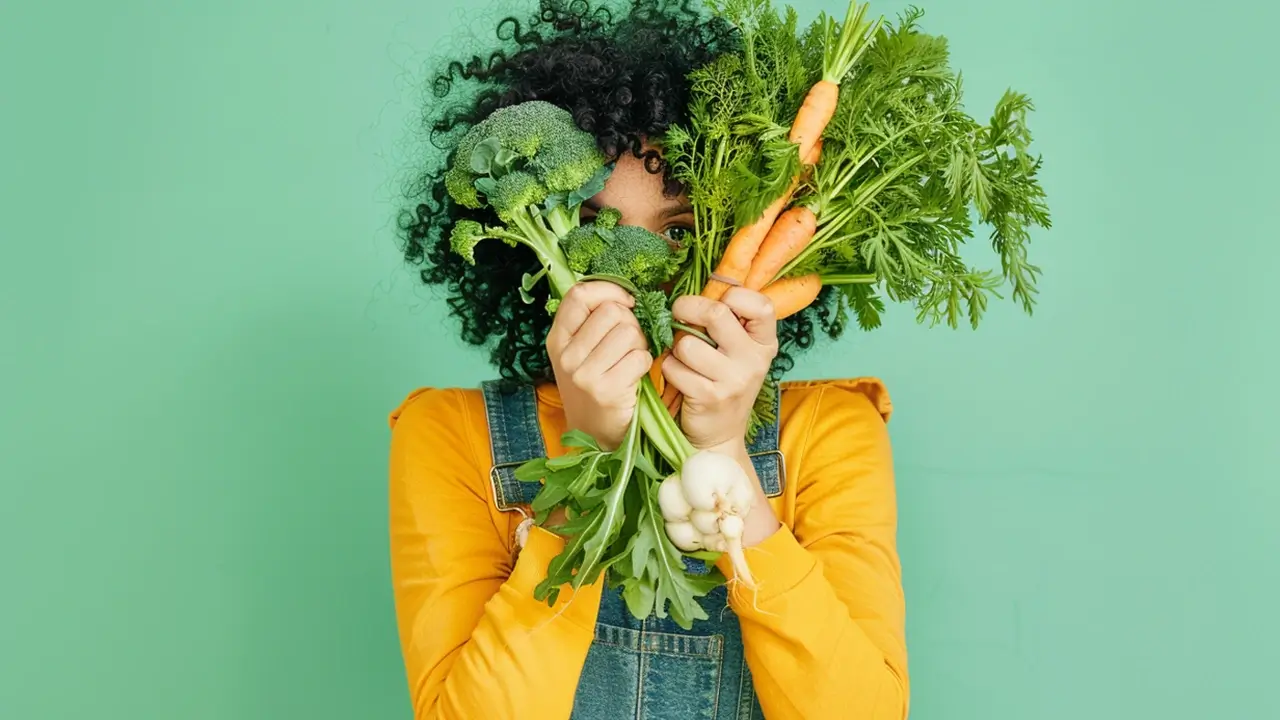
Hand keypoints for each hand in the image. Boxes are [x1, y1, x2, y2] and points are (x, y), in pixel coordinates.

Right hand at [546, 282, 651, 449]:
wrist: (594, 434)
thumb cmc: (594, 386)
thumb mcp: (580, 352)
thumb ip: (592, 321)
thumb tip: (625, 295)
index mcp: (557, 339)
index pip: (579, 295)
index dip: (609, 290)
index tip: (626, 302)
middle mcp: (566, 356)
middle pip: (611, 311)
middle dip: (631, 322)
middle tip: (629, 343)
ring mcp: (584, 375)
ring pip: (629, 332)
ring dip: (640, 344)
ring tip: (631, 360)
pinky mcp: (606, 391)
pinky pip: (640, 357)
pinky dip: (645, 364)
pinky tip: (635, 376)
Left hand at [662, 288, 778, 452]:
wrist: (719, 435)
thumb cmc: (723, 382)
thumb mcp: (738, 352)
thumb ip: (730, 321)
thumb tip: (705, 283)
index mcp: (765, 343)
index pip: (760, 304)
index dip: (733, 295)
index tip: (717, 301)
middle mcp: (754, 360)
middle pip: (715, 313)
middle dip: (688, 309)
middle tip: (679, 314)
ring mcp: (734, 380)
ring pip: (687, 343)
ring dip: (676, 348)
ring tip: (683, 359)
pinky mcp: (710, 397)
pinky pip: (674, 367)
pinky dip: (669, 368)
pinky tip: (679, 377)